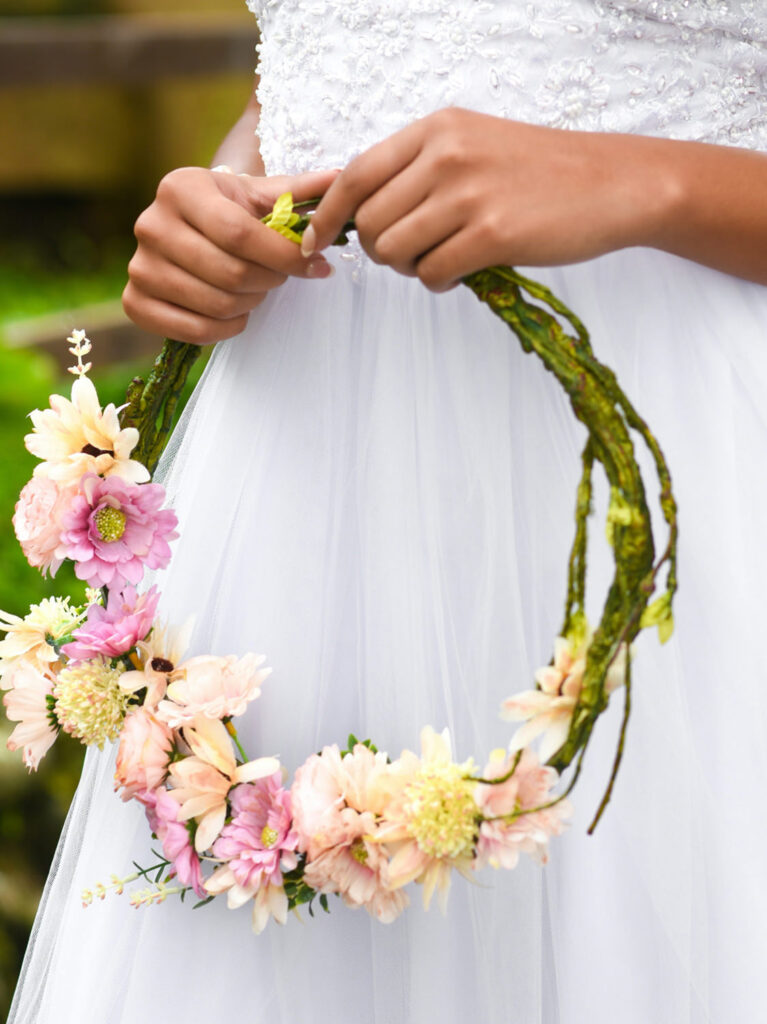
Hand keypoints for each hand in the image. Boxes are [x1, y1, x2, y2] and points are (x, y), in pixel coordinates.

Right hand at [123, 166, 338, 344]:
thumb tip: (341, 178)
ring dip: (251, 304)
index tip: (316, 265)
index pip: (240, 233)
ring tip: (256, 290)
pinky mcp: (135, 302)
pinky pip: (194, 331)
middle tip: (278, 277)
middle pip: (230, 273)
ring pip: (216, 304)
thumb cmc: (230, 211)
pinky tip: (236, 312)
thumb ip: (300, 191)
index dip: (284, 256)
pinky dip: (226, 329)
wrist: (186, 231)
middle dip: (270, 281)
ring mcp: (139, 266)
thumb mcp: (260, 195)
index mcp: (180, 187)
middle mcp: (150, 224)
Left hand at [303, 108, 671, 290]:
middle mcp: (445, 155)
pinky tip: (464, 271)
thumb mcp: (473, 145)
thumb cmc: (539, 171)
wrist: (612, 183)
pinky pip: (431, 274)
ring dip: (409, 268)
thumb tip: (362, 212)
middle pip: (368, 222)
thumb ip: (420, 168)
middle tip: (410, 254)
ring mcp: (469, 193)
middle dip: (378, 250)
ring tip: (442, 260)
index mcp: (435, 129)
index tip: (313, 241)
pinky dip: (440, 282)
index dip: (326, 215)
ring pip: (393, 251)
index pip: (354, 174)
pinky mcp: (493, 233)